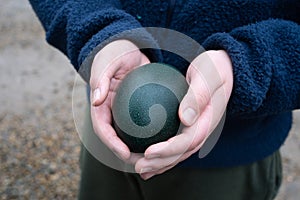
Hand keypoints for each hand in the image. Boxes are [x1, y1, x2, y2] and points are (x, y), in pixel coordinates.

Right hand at [90, 39, 149, 161]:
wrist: (129, 47)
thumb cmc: (116, 53)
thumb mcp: (107, 61)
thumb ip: (100, 78)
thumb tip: (96, 100)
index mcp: (100, 105)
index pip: (102, 129)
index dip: (111, 143)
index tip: (125, 154)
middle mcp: (111, 112)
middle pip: (116, 138)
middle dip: (126, 154)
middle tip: (142, 163)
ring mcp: (124, 112)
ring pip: (131, 136)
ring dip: (140, 149)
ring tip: (156, 159)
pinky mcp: (138, 109)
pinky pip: (145, 125)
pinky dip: (152, 135)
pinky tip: (167, 141)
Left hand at [135, 50, 232, 179]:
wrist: (223, 69)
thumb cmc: (214, 68)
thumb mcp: (208, 76)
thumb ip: (198, 96)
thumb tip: (185, 119)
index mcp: (208, 119)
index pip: (189, 140)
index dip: (169, 149)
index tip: (149, 152)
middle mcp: (203, 128)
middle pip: (182, 152)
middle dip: (161, 162)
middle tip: (139, 166)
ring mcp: (197, 129)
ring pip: (179, 152)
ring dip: (160, 163)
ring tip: (141, 169)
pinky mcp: (191, 127)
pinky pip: (176, 143)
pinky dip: (163, 154)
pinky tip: (148, 158)